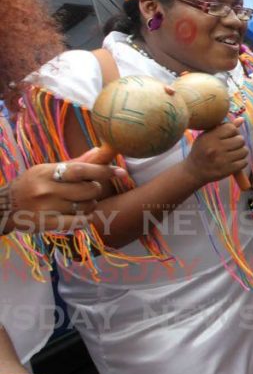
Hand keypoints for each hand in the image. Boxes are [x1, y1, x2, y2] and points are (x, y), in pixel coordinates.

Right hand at [4, 148, 126, 233]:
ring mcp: (47, 208)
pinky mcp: (47, 224)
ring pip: (86, 206)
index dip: (104, 170)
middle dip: (95, 190)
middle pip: (89, 190)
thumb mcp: (48, 170)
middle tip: (87, 190)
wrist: (4, 207)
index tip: (121, 171)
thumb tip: (101, 149)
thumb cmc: (33, 185)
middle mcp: (47, 189)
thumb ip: (76, 163)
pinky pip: (79, 222)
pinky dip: (85, 219)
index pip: (82, 170)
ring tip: (78, 203)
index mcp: (48, 172)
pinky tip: (80, 216)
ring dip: (89, 205)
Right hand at [183, 117, 248, 185]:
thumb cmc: (202, 150)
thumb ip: (223, 127)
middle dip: (238, 142)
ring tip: (233, 153)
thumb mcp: (207, 136)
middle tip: (232, 145)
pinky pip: (244, 162)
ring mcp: (222, 160)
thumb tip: (242, 119)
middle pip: (241, 140)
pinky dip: (241, 162)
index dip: (233, 131)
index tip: (228, 136)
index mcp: (210, 138)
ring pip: (244, 151)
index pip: (232, 128)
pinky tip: (234, 161)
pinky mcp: (227, 170)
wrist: (193, 171)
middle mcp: (216, 148)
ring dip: (241, 152)